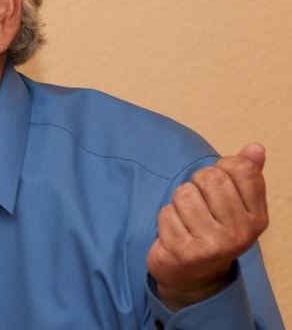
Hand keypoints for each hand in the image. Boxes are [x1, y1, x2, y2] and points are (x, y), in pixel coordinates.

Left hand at [147, 143, 269, 311]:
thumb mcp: (236, 206)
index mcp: (257, 218)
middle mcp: (240, 233)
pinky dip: (166, 219)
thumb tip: (256, 147)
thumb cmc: (213, 231)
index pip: (241, 168)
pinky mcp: (185, 252)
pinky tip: (176, 233)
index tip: (218, 186)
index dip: (222, 168)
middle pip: (210, 177)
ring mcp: (213, 245)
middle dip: (197, 184)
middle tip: (198, 204)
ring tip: (187, 220)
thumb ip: (246, 176)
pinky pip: (166, 212)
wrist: (193, 276)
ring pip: (184, 193)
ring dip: (178, 203)